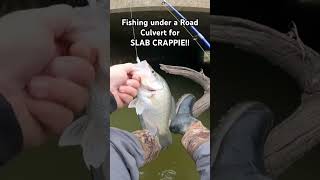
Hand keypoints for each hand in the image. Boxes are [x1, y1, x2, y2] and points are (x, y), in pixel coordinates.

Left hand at [0, 5, 97, 146]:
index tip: (77, 49)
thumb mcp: (36, 22)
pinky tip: (31, 105)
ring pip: (81, 98)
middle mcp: (60, 77)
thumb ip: (65, 18)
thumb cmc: (10, 50)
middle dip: (72, 70)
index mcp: (57, 54)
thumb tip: (86, 29)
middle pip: (89, 76)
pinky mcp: (52, 124)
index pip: (90, 56)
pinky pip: (66, 117)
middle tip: (50, 67)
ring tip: (33, 87)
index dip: (88, 53)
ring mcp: (57, 101)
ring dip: (57, 90)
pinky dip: (48, 110)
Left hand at [110, 63, 140, 107]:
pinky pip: (130, 99)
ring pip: (135, 93)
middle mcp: (126, 85)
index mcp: (125, 77)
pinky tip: (119, 94)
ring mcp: (125, 93)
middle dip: (133, 83)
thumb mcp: (121, 68)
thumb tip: (137, 70)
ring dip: (128, 90)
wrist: (103, 87)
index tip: (134, 76)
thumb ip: (131, 67)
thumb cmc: (110, 77)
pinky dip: (125, 96)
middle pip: (138, 85)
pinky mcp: (123, 101)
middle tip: (126, 82)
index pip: (138, 78)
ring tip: (120, 88)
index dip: (138, 78)